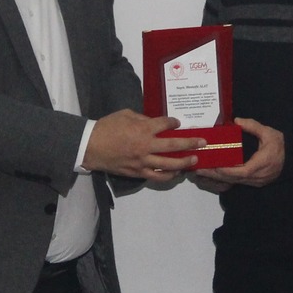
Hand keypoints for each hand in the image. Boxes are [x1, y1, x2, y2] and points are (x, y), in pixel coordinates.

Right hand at [83, 108, 203, 180]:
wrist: (90, 147)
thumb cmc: (106, 127)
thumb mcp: (125, 115)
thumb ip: (142, 119)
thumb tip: (154, 123)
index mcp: (143, 130)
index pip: (165, 125)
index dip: (173, 122)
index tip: (177, 122)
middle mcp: (146, 146)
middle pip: (173, 145)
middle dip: (190, 143)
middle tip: (202, 142)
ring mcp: (142, 162)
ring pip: (168, 165)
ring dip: (184, 162)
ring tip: (194, 160)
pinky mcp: (137, 173)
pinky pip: (156, 177)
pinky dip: (168, 176)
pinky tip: (176, 173)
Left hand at [194, 116, 284, 191]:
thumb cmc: (281, 146)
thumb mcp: (269, 133)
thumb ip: (253, 126)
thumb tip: (237, 121)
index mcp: (260, 165)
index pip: (240, 171)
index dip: (226, 170)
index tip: (212, 165)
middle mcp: (256, 177)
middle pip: (232, 179)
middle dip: (214, 175)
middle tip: (198, 170)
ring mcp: (255, 182)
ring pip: (233, 182)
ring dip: (217, 177)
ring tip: (202, 171)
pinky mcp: (254, 183)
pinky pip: (237, 182)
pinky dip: (225, 178)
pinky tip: (214, 173)